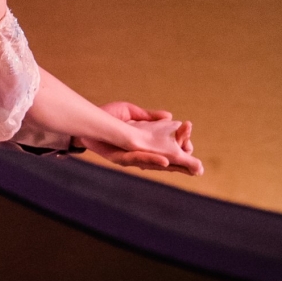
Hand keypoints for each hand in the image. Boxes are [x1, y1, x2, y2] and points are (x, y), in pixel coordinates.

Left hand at [84, 101, 202, 177]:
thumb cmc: (106, 117)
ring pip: (157, 163)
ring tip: (191, 167)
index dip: (182, 138)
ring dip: (174, 164)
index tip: (187, 125)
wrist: (83, 121)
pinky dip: (153, 160)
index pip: (171, 144)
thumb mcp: (131, 113)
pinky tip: (166, 160)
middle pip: (169, 159)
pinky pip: (138, 159)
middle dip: (184, 161)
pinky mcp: (120, 158)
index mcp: (147, 141)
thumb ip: (150, 116)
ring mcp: (132, 156)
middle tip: (198, 163)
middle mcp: (142, 152)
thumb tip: (170, 117)